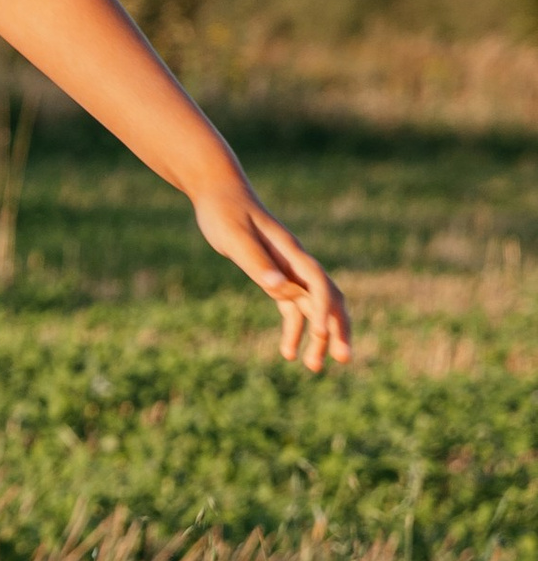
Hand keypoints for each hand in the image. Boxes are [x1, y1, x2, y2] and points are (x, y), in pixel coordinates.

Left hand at [194, 181, 351, 372]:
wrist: (218, 192)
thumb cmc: (224, 211)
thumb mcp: (233, 236)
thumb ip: (255, 262)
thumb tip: (277, 288)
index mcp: (289, 252)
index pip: (317, 283)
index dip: (324, 308)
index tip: (321, 335)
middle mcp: (295, 263)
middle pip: (328, 298)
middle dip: (337, 328)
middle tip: (343, 359)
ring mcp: (287, 270)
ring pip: (312, 308)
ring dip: (318, 337)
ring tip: (314, 368)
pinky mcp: (274, 275)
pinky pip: (292, 307)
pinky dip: (294, 329)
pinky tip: (288, 353)